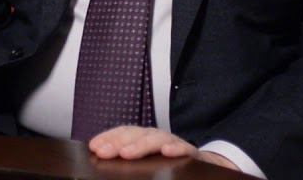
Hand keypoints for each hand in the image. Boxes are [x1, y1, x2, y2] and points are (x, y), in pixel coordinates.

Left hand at [88, 126, 237, 168]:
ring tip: (126, 153)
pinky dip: (176, 148)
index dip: (109, 137)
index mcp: (146, 141)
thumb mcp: (148, 164)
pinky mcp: (193, 154)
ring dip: (141, 144)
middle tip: (103, 151)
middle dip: (118, 141)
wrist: (209, 168)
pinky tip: (166, 152)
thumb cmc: (171, 166)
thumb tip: (102, 156)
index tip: (93, 146)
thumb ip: (131, 160)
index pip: (125, 133)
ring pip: (157, 138)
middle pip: (137, 133)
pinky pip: (185, 148)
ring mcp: (175, 144)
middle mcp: (159, 139)